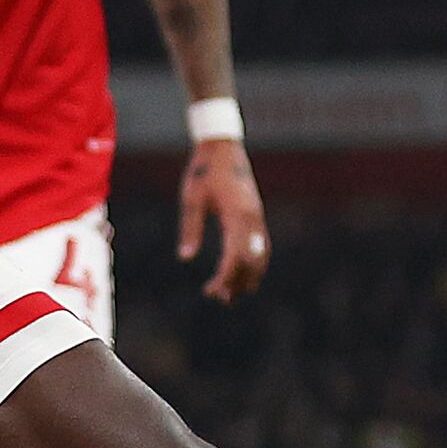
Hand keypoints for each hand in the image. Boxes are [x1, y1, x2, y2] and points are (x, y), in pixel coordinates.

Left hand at [180, 138, 272, 301]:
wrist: (223, 149)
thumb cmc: (204, 172)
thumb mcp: (192, 199)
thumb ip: (190, 228)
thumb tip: (185, 258)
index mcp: (237, 215)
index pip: (235, 257)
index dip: (225, 278)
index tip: (210, 291)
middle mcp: (252, 219)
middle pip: (250, 261)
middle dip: (237, 282)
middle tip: (219, 299)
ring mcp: (257, 217)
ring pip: (259, 255)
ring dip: (248, 276)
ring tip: (232, 295)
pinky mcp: (256, 215)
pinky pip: (261, 246)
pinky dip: (254, 263)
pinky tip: (243, 273)